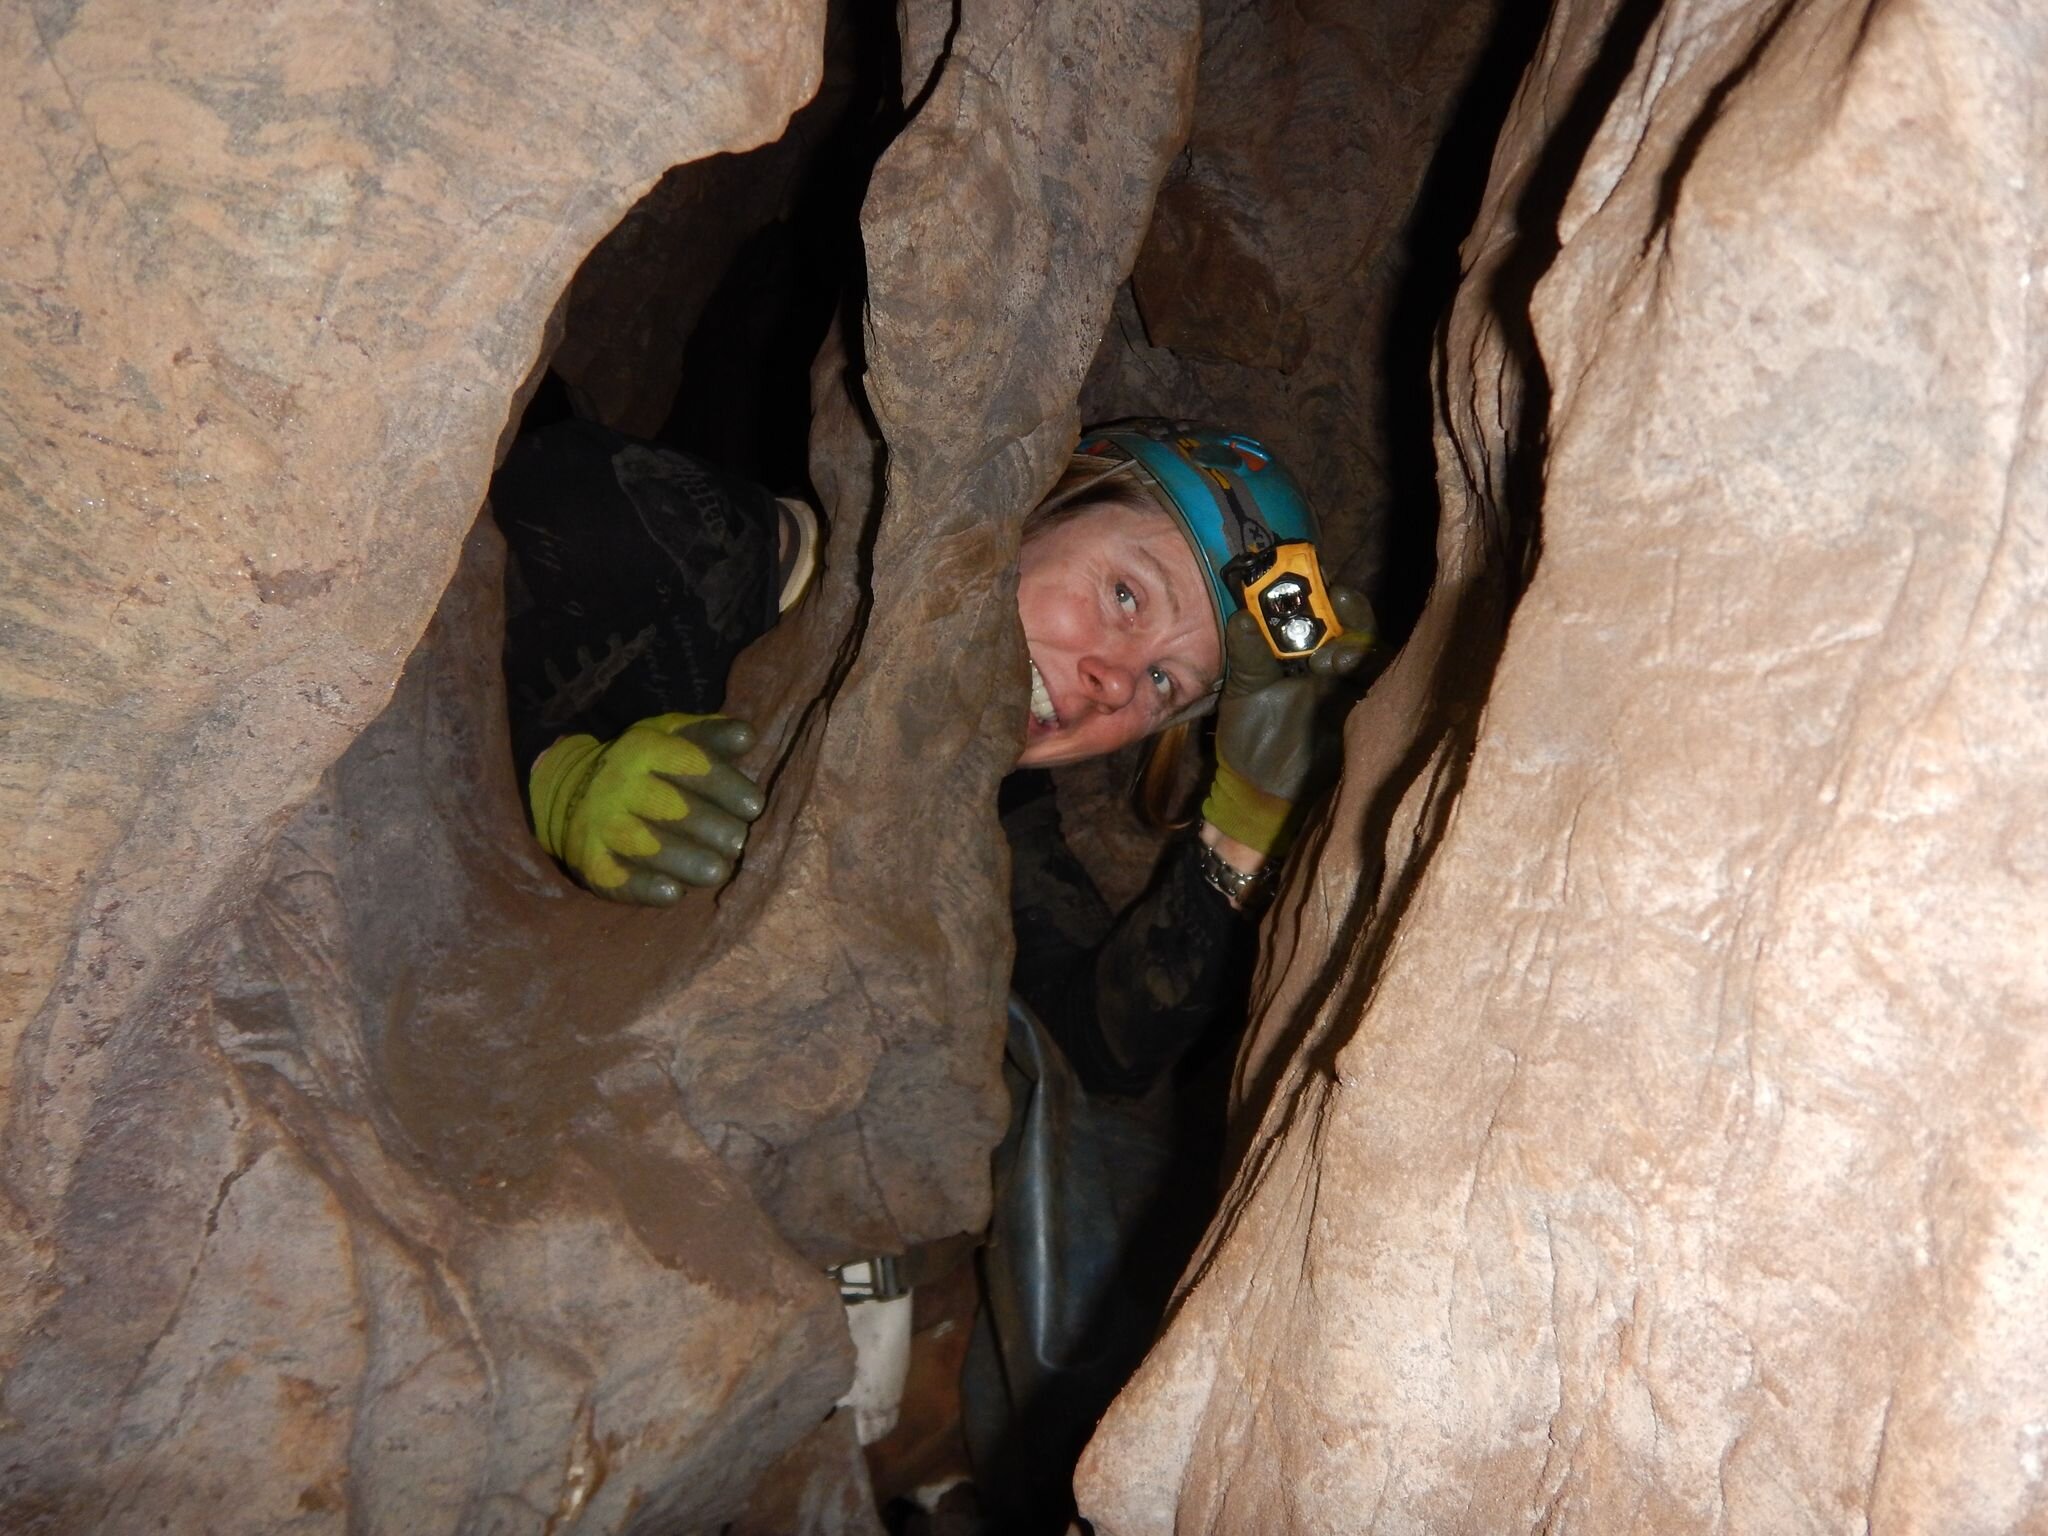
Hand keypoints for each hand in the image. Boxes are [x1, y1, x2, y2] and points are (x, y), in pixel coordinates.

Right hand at [528, 713, 765, 904]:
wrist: (572, 790)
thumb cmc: (646, 766)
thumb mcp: (674, 737)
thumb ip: (712, 735)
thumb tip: (747, 737)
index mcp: (645, 748)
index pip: (692, 766)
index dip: (727, 787)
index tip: (754, 807)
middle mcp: (618, 784)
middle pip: (672, 809)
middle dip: (712, 829)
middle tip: (738, 844)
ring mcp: (601, 824)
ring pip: (646, 845)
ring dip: (686, 861)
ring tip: (718, 871)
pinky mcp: (591, 861)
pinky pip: (617, 877)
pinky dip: (644, 887)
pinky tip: (673, 893)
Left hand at [1200, 587, 1375, 857]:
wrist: (1260, 791)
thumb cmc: (1251, 737)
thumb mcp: (1244, 692)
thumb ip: (1247, 655)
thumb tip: (1242, 615)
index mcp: (1301, 652)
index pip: (1322, 611)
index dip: (1324, 592)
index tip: (1317, 578)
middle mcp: (1332, 665)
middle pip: (1357, 626)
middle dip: (1352, 612)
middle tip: (1338, 602)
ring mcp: (1351, 690)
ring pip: (1374, 655)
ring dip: (1360, 647)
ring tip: (1333, 658)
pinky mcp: (1364, 717)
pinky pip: (1382, 691)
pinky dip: (1370, 679)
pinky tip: (1351, 677)